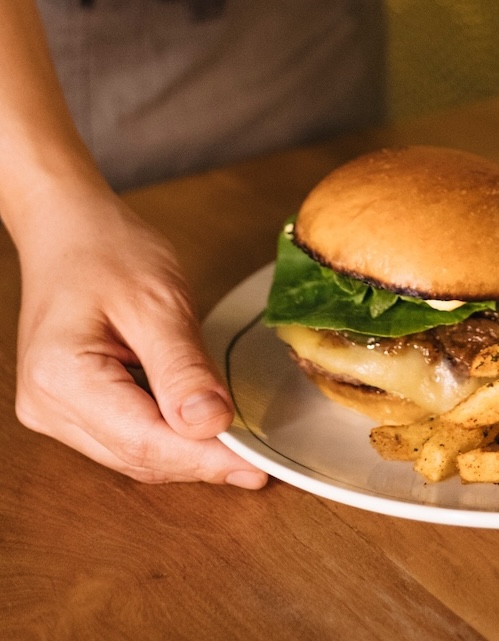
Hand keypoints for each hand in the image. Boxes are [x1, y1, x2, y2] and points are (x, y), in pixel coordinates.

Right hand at [14, 190, 268, 485]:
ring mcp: (53, 409)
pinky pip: (123, 435)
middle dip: (199, 459)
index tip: (255, 465)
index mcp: (62, 377)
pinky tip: (199, 422)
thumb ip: (183, 366)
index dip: (205, 459)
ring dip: (184, 451)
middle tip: (257, 457)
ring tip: (237, 442)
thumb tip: (212, 424)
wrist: (70, 228)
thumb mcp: (158, 300)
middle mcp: (47, 405)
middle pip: (137, 456)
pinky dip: (165, 434)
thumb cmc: (108, 250)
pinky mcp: (68, 406)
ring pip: (131, 454)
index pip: (144, 442)